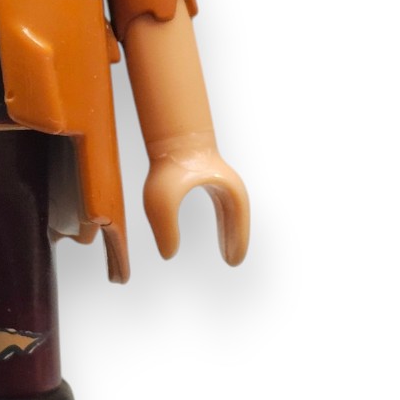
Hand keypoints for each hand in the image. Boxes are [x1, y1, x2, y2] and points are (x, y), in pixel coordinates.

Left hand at [143, 136, 249, 264]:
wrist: (168, 136)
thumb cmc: (167, 166)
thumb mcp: (161, 203)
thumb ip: (165, 230)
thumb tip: (168, 255)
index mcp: (225, 190)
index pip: (238, 220)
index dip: (237, 241)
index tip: (233, 262)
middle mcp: (227, 185)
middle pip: (237, 218)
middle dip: (236, 240)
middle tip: (233, 262)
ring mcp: (219, 179)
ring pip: (231, 213)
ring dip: (230, 232)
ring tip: (227, 254)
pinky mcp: (209, 177)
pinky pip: (223, 206)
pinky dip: (224, 222)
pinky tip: (219, 234)